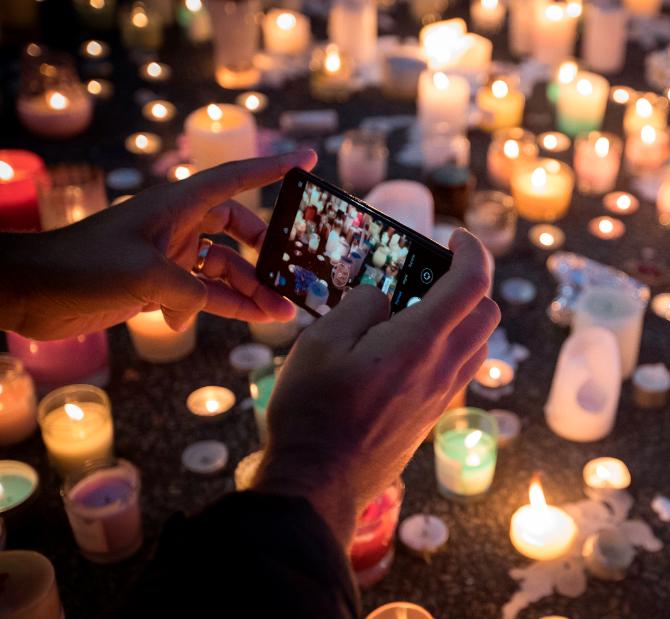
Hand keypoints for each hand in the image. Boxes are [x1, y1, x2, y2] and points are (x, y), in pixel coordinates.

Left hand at [0, 151, 315, 338]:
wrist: (30, 290)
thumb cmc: (82, 266)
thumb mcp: (145, 276)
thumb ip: (189, 293)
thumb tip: (201, 311)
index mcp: (177, 206)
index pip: (236, 179)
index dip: (274, 168)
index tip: (309, 159)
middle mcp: (177, 226)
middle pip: (238, 230)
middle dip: (269, 252)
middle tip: (296, 272)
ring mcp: (169, 256)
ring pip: (225, 269)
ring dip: (252, 290)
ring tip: (283, 313)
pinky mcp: (158, 285)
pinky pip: (205, 294)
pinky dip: (225, 307)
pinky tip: (247, 321)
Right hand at [253, 230, 499, 543]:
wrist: (320, 479)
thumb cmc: (314, 409)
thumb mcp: (321, 341)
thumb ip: (360, 305)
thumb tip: (383, 296)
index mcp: (421, 339)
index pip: (472, 282)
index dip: (472, 250)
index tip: (454, 236)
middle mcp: (444, 366)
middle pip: (488, 312)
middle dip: (472, 281)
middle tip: (437, 270)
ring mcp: (442, 394)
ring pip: (480, 343)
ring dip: (466, 316)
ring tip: (424, 306)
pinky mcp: (433, 415)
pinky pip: (462, 369)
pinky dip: (454, 345)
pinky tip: (414, 346)